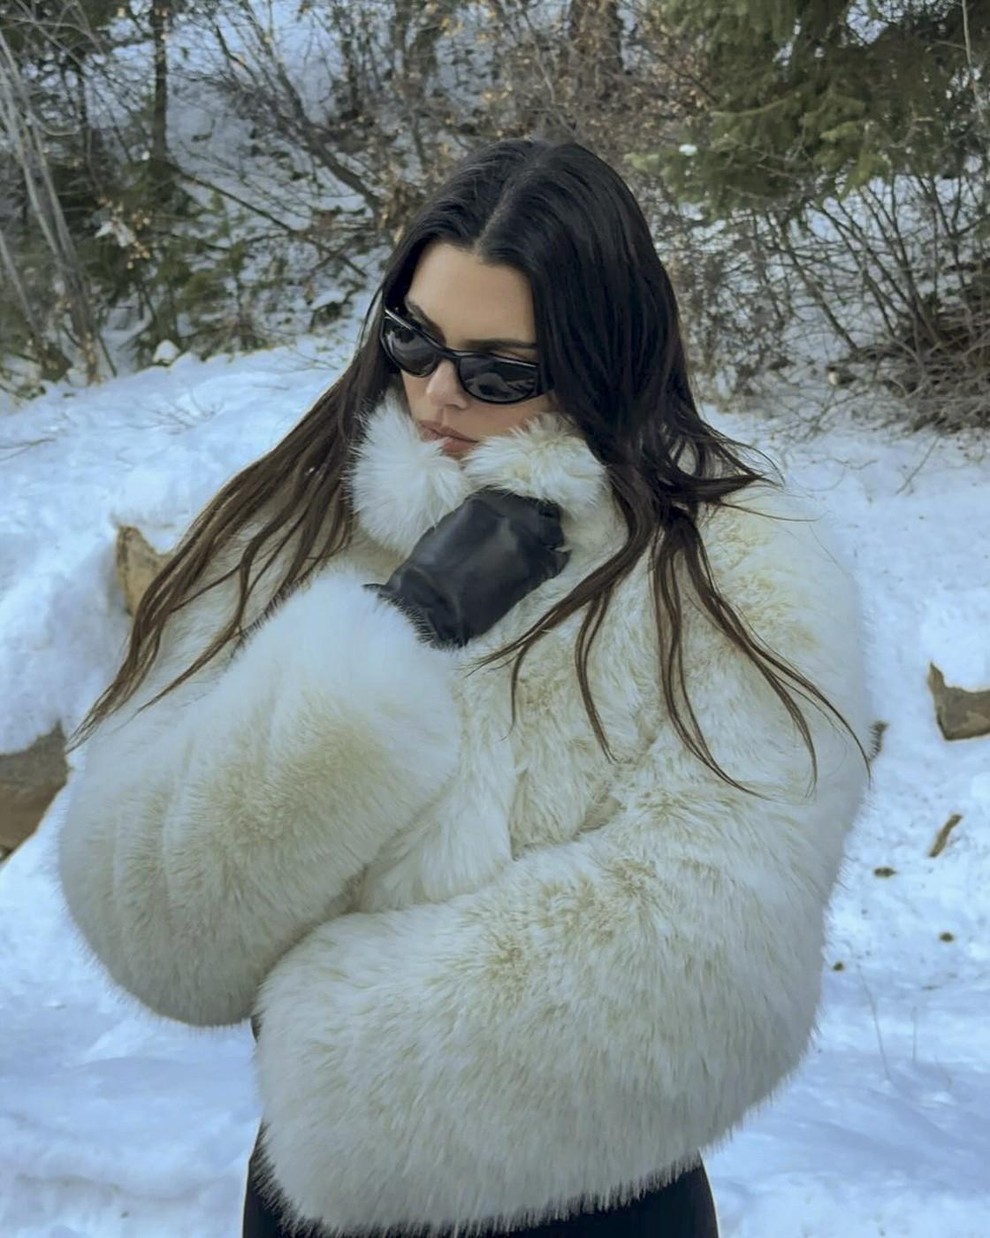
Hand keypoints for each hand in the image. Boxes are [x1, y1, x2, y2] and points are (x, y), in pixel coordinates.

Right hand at [366, 489, 568, 646]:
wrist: (431, 603)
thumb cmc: (429, 569)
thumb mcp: (450, 527)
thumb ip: (477, 518)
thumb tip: (493, 519)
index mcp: (483, 503)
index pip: (515, 497)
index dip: (522, 508)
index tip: (523, 517)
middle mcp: (508, 516)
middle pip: (539, 510)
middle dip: (541, 520)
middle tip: (540, 533)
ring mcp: (524, 542)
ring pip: (553, 532)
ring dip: (551, 539)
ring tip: (547, 548)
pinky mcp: (533, 570)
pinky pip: (558, 560)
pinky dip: (559, 560)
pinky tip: (555, 562)